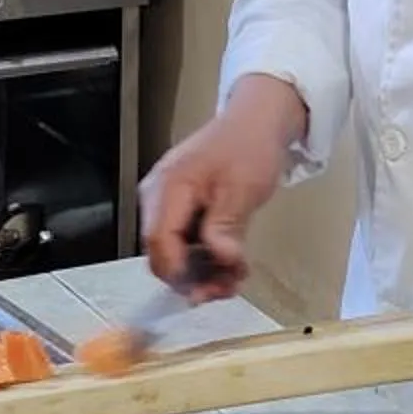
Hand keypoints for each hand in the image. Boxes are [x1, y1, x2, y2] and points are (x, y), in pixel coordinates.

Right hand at [140, 75, 307, 300]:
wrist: (255, 122)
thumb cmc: (248, 148)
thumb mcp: (243, 189)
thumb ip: (226, 226)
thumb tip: (220, 261)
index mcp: (169, 187)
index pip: (159, 241)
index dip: (179, 272)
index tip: (206, 291)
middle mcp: (157, 196)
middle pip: (162, 251)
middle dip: (192, 277)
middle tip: (227, 289)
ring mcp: (166, 202)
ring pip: (174, 251)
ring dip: (202, 270)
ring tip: (234, 277)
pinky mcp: (179, 207)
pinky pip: (183, 240)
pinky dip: (204, 256)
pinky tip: (229, 263)